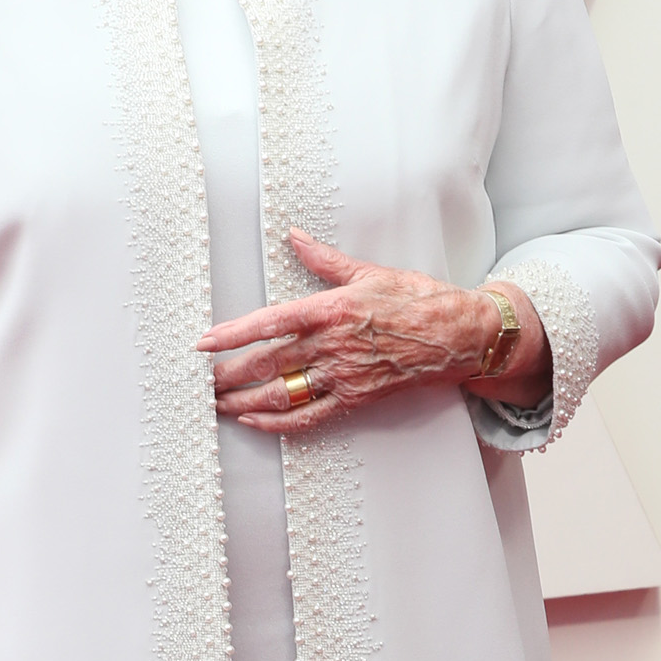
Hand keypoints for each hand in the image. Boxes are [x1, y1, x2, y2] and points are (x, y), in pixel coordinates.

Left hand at [198, 230, 550, 433]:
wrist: (460, 334)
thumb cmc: (418, 299)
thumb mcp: (368, 272)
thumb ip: (325, 260)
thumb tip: (295, 236)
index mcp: (332, 309)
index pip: (271, 322)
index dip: (235, 333)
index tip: (205, 341)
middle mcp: (333, 344)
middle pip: (269, 363)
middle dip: (230, 375)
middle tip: (200, 381)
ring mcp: (344, 375)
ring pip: (283, 394)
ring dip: (245, 402)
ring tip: (217, 405)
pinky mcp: (356, 398)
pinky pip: (309, 417)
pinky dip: (278, 423)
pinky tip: (254, 422)